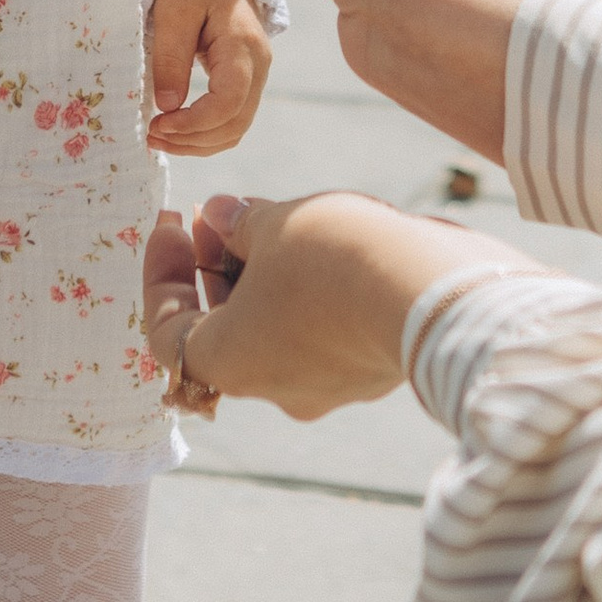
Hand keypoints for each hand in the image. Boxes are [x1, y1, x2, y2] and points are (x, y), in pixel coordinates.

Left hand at [142, 190, 529, 420]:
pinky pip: (320, 328)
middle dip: (214, 265)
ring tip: (269, 215)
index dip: (161, 273)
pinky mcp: (369, 368)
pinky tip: (319, 240)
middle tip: (217, 214)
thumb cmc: (336, 262)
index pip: (166, 329)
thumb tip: (217, 217)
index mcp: (228, 363)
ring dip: (261, 273)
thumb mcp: (275, 225)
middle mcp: (271, 387)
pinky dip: (306, 288)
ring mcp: (325, 384)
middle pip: (222, 326)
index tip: (170, 223)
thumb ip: (237, 223)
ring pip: (274, 326)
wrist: (441, 294)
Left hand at [147, 0, 272, 156]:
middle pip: (235, 124)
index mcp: (243, 48)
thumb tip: (167, 107)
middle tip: (152, 137)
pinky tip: (177, 130)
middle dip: (192, 140)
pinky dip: (205, 133)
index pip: (227, 103)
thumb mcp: (174, 15)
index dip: (194, 123)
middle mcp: (258, 67)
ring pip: (236, 128)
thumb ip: (171, 60)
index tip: (158, 124)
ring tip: (159, 139)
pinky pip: (232, 118)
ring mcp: (256, 75)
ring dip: (198, 143)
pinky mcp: (245, 79)